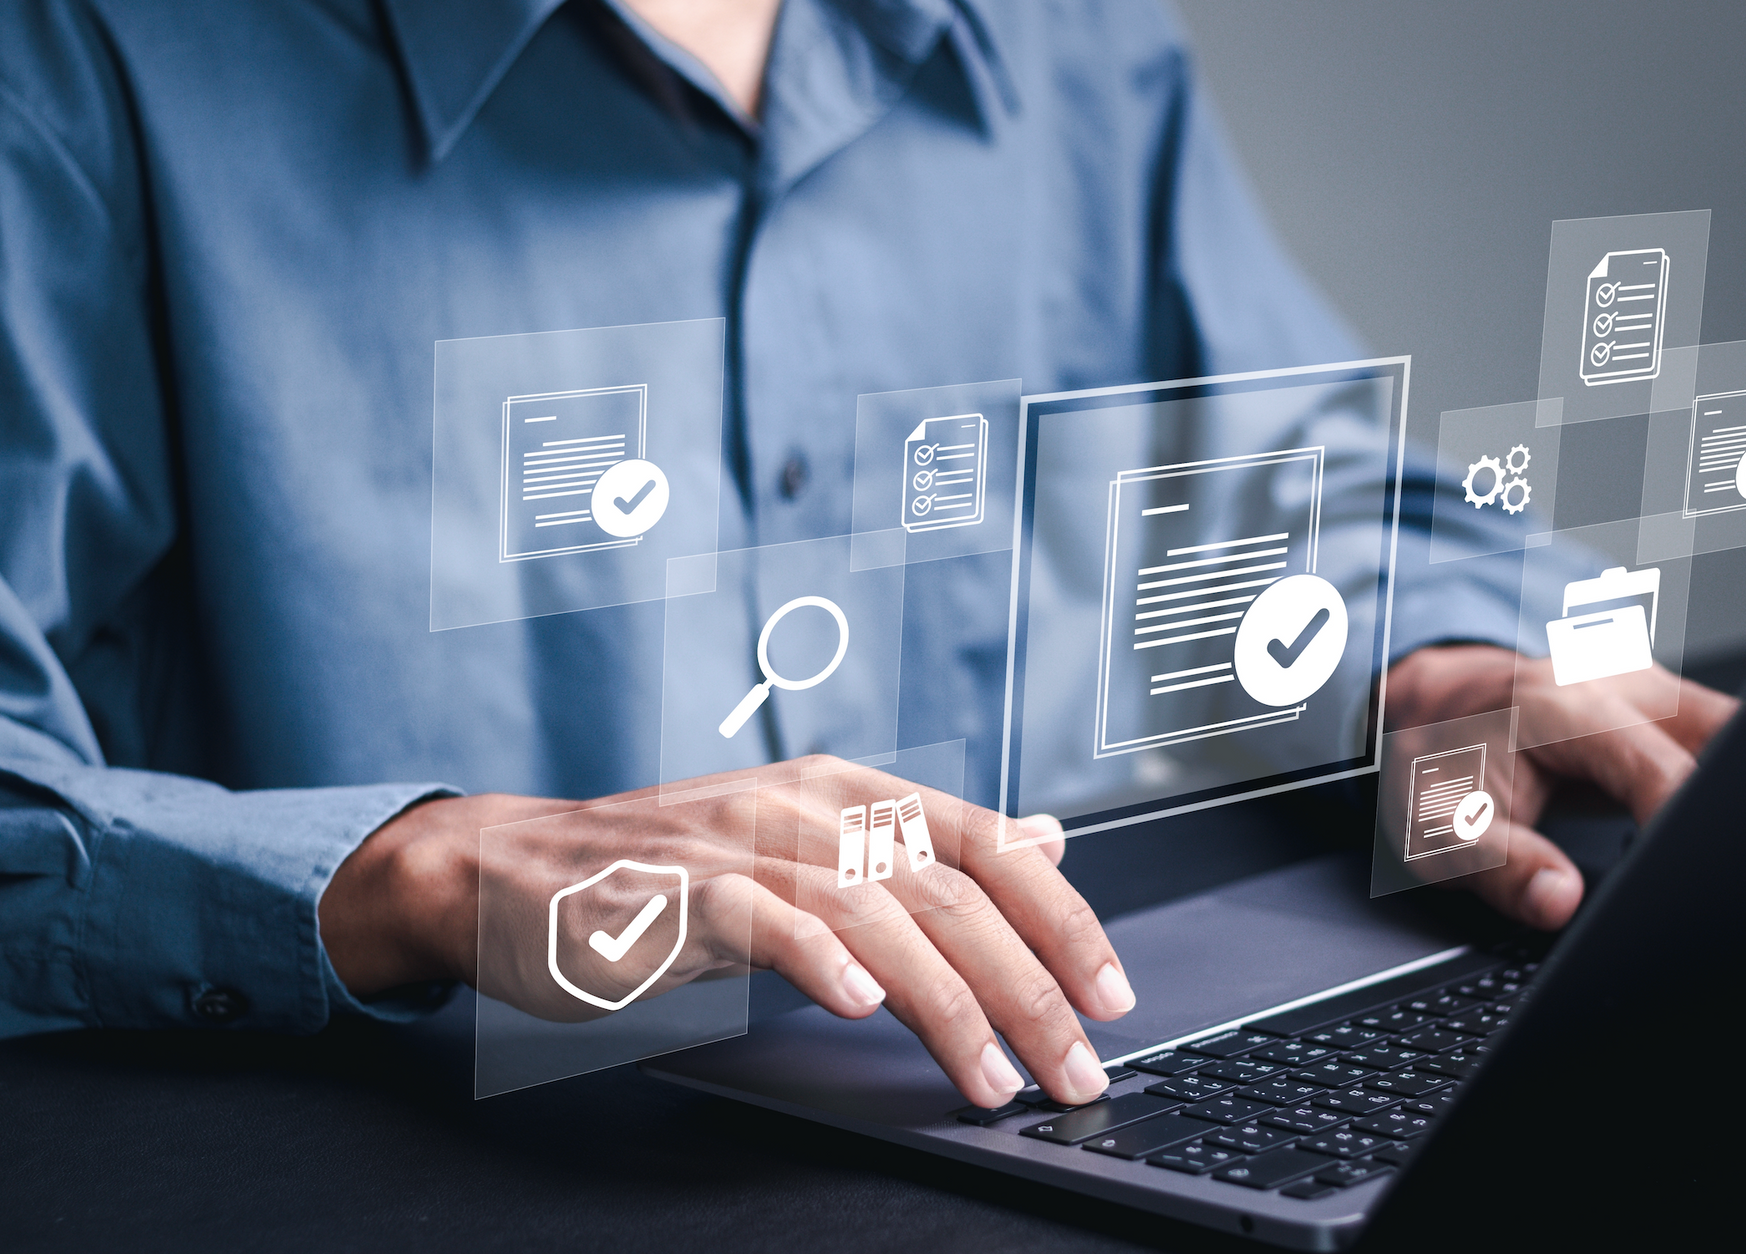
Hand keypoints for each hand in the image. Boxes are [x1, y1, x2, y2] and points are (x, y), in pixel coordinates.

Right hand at [318, 756, 1134, 1109]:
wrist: (514, 869)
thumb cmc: (672, 871)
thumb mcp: (813, 841)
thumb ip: (927, 845)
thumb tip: (1044, 837)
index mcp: (852, 790)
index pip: (988, 843)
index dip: (1060, 919)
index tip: (1110, 996)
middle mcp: (808, 803)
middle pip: (949, 890)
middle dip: (1030, 986)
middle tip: (1075, 1065)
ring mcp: (740, 841)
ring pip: (876, 909)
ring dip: (949, 1001)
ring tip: (995, 1075)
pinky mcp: (675, 889)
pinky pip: (762, 919)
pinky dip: (818, 959)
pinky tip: (861, 1008)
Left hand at [1385, 645, 1737, 928]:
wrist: (1433, 703)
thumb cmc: (1435, 759)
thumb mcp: (1438, 827)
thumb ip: (1500, 867)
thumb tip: (1561, 901)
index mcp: (1565, 707)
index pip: (1662, 769)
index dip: (1687, 832)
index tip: (1696, 883)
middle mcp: (1621, 684)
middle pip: (1730, 738)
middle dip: (1743, 805)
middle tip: (1724, 870)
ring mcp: (1654, 689)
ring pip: (1741, 736)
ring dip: (1741, 793)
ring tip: (1716, 852)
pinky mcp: (1671, 709)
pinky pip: (1727, 742)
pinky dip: (1727, 785)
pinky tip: (1711, 827)